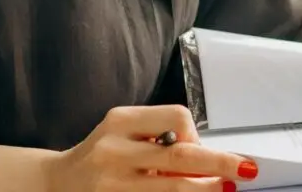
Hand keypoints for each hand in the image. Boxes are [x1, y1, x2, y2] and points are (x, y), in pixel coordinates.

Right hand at [46, 105, 259, 190]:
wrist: (55, 184)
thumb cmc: (100, 155)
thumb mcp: (123, 133)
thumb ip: (158, 137)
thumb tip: (210, 156)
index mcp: (120, 121)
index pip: (176, 117)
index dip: (196, 135)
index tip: (199, 148)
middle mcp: (113, 151)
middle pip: (180, 157)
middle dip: (219, 164)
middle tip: (246, 169)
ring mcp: (111, 184)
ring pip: (171, 189)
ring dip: (203, 190)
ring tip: (222, 189)